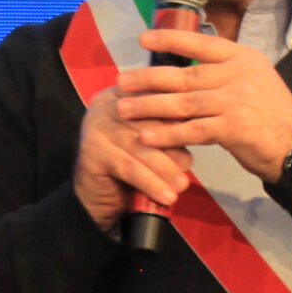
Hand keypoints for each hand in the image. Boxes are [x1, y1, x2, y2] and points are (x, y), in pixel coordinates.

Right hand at [73, 84, 193, 231]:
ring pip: (140, 146)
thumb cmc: (128, 167)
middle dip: (172, 145)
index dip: (179, 115)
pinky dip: (150, 183)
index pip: (155, 98)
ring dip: (164, 168)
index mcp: (123, 95)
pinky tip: (166, 196)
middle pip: (147, 122)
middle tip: (190, 166)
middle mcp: (106, 105)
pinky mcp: (91, 150)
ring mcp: (95, 125)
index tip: (200, 130)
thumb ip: (169, 129)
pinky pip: (128, 167)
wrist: (96, 198)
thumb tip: (198, 133)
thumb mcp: (151, 142)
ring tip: (181, 185)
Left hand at [116, 29, 291, 183]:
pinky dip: (167, 133)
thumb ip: (222, 72)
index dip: (170, 40)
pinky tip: (146, 136)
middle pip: (185, 75)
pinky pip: (192, 130)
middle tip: (122, 82)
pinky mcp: (234, 127)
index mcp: (242, 57)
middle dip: (149, 79)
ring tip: (124, 109)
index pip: (201, 43)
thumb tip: (182, 69)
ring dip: (150, 107)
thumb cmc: (269, 112)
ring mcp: (236, 100)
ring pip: (184, 102)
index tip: (143, 39)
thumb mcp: (253, 79)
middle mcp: (239, 74)